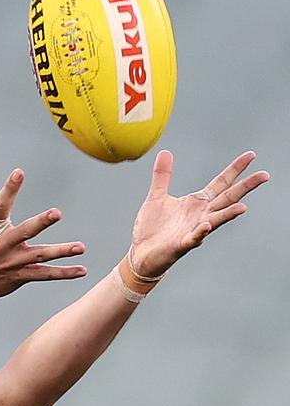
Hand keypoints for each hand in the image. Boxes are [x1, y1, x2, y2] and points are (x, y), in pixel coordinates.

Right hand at [0, 159, 87, 299]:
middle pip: (24, 232)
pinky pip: (44, 275)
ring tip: (80, 247)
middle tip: (57, 213)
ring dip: (60, 252)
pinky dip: (63, 274)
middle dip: (40, 222)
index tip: (19, 173)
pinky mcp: (20, 276)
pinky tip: (81, 270)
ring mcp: (13, 262)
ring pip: (39, 256)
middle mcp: (3, 244)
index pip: (0, 205)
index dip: (9, 189)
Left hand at [129, 150, 268, 277]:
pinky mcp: (182, 244)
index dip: (235, 169)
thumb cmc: (153, 227)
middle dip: (245, 187)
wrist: (142, 252)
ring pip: (216, 220)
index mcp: (197, 202)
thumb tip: (165, 152)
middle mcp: (201, 215)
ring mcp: (195, 230)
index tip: (250, 155)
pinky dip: (200, 232)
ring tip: (243, 208)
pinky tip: (205, 225)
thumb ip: (163, 175)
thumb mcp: (157, 197)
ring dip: (229, 214)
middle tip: (264, 175)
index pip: (221, 182)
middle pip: (228, 198)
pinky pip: (194, 238)